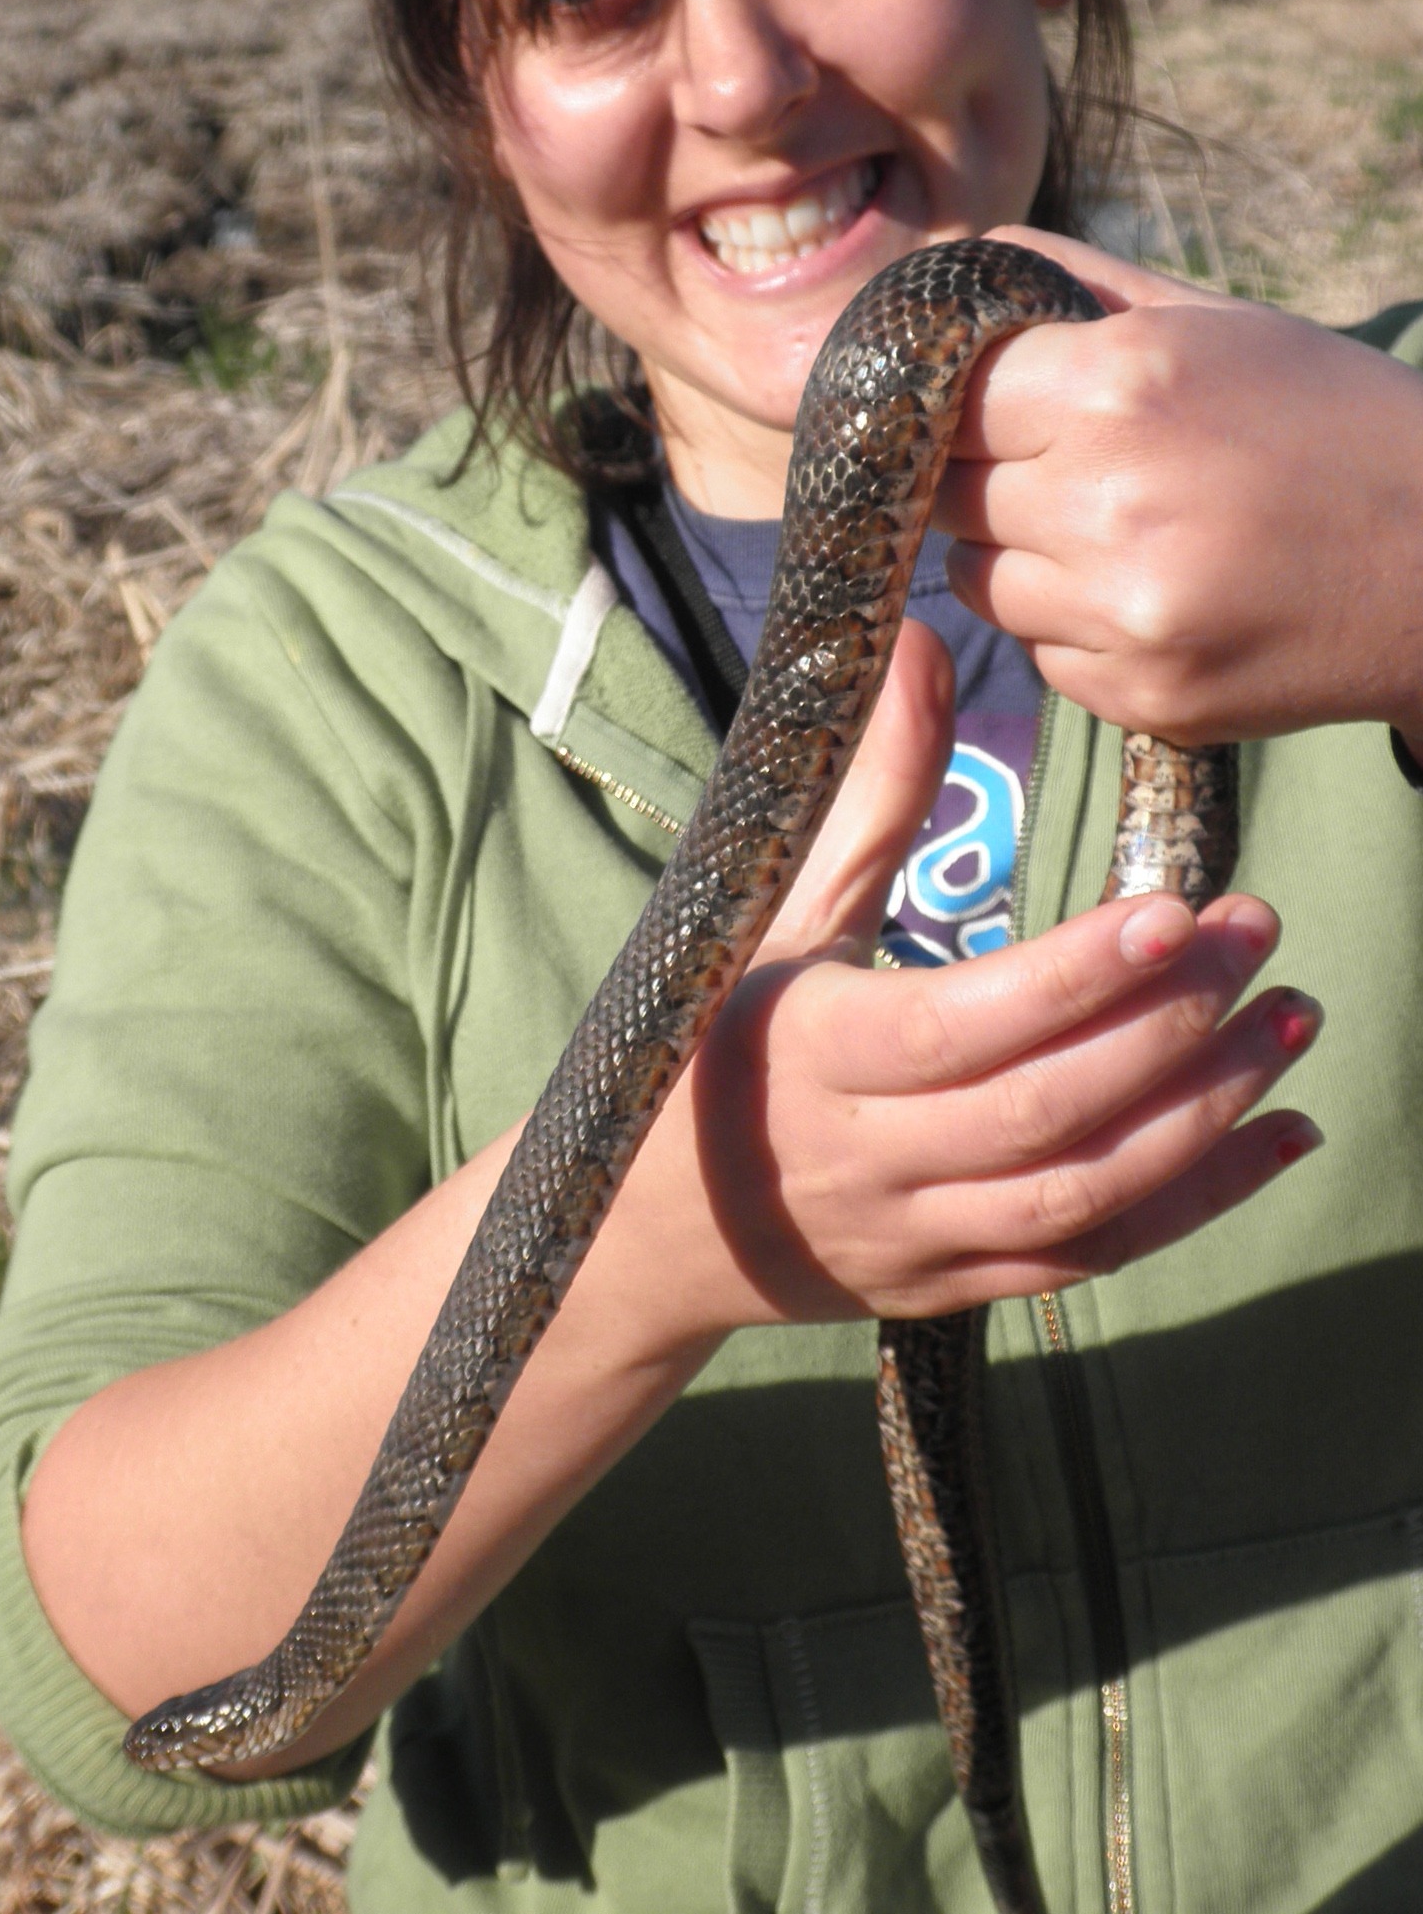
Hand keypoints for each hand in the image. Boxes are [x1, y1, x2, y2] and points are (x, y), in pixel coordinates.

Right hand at [599, 622, 1321, 1344]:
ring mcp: (910, 1237)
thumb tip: (919, 639)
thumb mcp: (775, 910)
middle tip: (1258, 932)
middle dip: (1167, 1025)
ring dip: (1201, 1112)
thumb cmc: (710, 1035)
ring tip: (1288, 1022)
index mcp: (806, 1053)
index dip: (1075, 976)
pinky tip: (1279, 1132)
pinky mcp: (950, 1290)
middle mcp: (859, 1159)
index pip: (960, 1024)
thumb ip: (868, 788)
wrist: (641, 1229)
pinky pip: (1089, 1258)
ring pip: (1078, 1193)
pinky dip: (1196, 1200)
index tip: (1176, 905)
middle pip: (1040, 1108)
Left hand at [930, 227, 1422, 750]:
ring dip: (1017, 556)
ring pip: (975, 581)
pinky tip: (1149, 592)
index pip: (947, 394)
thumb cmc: (1332, 422)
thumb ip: (1072, 282)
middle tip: (1056, 469)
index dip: (964, 401)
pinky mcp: (1140, 693)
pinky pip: (1038, 652)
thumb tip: (960, 267)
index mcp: (1120, 385)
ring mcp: (1122, 611)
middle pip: (946, 492)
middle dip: (984, 477)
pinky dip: (1069, 626)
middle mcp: (1108, 500)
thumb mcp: (1216, 321)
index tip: (993, 409)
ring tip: (1113, 531)